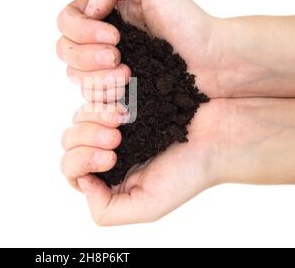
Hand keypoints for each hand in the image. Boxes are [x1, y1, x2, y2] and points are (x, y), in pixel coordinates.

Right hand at [57, 0, 222, 98]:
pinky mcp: (116, 95)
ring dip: (96, 78)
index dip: (81, 30)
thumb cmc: (186, 22)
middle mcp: (100, 43)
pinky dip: (103, 97)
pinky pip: (91, 101)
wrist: (212, 62)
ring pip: (75, 77)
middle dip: (88, 56)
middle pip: (65, 51)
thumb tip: (88, 11)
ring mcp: (106, 71)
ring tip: (128, 77)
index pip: (66, 22)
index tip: (115, 36)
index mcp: (104, 17)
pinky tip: (126, 96)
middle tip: (118, 58)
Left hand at [61, 99, 224, 224]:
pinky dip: (100, 86)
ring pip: (80, 111)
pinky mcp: (124, 89)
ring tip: (124, 113)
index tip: (112, 155)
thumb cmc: (191, 168)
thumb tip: (83, 182)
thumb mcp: (148, 206)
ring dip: (95, 112)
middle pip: (70, 139)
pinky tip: (122, 87)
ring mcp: (116, 115)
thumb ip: (107, 210)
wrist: (223, 129)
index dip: (80, 160)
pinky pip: (95, 84)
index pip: (72, 168)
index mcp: (111, 171)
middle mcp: (109, 143)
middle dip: (87, 135)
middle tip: (118, 134)